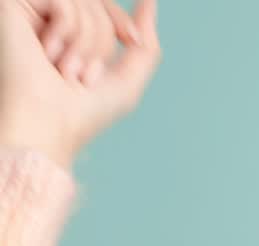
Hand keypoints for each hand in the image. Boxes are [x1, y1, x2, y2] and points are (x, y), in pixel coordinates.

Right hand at [0, 0, 160, 167]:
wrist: (46, 128)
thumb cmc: (81, 116)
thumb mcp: (126, 83)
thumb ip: (145, 44)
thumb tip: (150, 1)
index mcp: (69, 34)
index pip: (103, 5)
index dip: (120, 22)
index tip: (130, 41)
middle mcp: (48, 19)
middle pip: (97, 4)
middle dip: (101, 42)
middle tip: (82, 75)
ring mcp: (32, 10)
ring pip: (83, 3)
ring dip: (84, 45)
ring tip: (63, 71)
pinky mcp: (15, 5)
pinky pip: (64, 2)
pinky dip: (65, 33)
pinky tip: (47, 54)